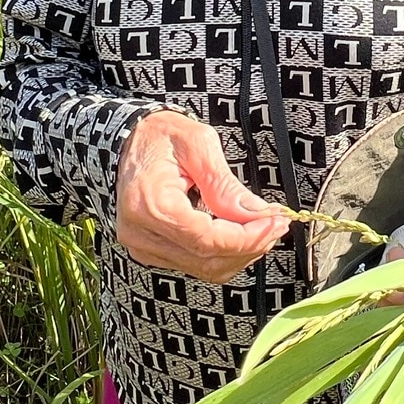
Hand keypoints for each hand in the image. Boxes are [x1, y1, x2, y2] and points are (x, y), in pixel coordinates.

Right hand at [115, 110, 287, 282]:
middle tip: (276, 224)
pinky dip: (223, 253)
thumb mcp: (198, 145)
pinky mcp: (150, 250)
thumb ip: (226, 185)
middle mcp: (142, 233)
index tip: (275, 221)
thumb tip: (257, 214)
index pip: (208, 239)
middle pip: (207, 260)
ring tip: (262, 227)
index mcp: (151, 205)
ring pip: (204, 268)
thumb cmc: (159, 135)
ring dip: (240, 253)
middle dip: (250, 246)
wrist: (128, 139)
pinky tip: (239, 233)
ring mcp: (143, 246)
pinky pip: (194, 263)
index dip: (248, 237)